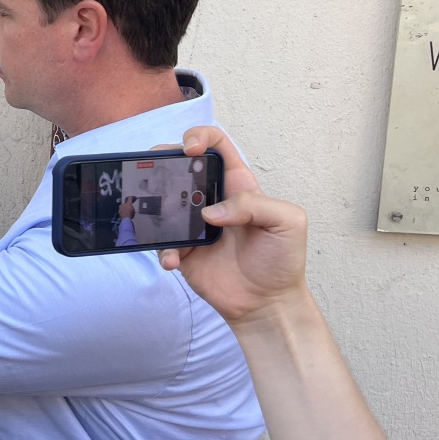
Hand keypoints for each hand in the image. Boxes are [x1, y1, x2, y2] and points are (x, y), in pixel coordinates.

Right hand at [157, 126, 309, 326]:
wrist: (267, 303)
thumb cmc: (282, 260)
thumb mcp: (288, 223)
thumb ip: (254, 205)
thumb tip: (210, 212)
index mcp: (236, 184)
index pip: (216, 145)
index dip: (200, 136)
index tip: (190, 149)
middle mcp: (210, 198)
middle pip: (178, 165)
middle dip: (161, 160)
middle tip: (154, 173)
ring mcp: (192, 223)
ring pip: (160, 200)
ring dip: (150, 204)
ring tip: (155, 219)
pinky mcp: (181, 248)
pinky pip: (160, 242)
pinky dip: (162, 249)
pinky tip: (175, 260)